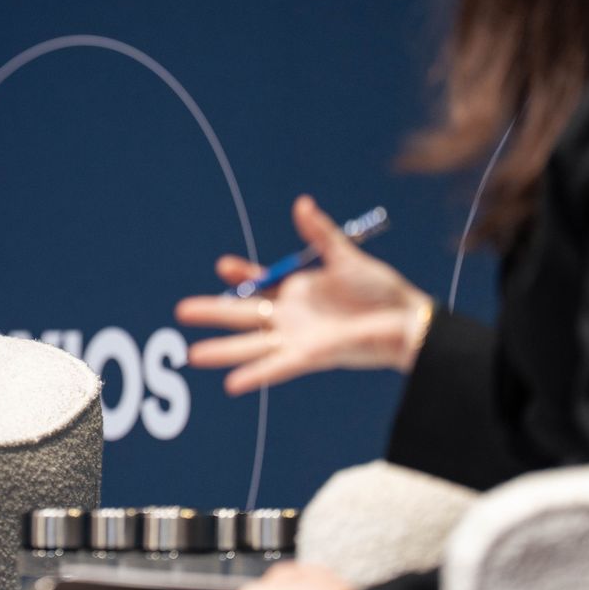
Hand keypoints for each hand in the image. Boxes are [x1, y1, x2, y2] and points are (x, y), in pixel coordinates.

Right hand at [176, 196, 432, 393]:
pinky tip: (231, 385)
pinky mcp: (309, 356)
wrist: (407, 321)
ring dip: (222, 350)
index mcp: (296, 292)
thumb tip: (301, 204)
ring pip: (250, 344)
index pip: (257, 284)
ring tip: (193, 355)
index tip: (223, 265)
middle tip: (181, 310)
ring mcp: (297, 338)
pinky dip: (255, 375)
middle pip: (243, 316)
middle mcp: (290, 317)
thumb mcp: (345, 256)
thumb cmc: (380, 291)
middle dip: (212, 313)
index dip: (239, 276)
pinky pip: (276, 366)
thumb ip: (319, 233)